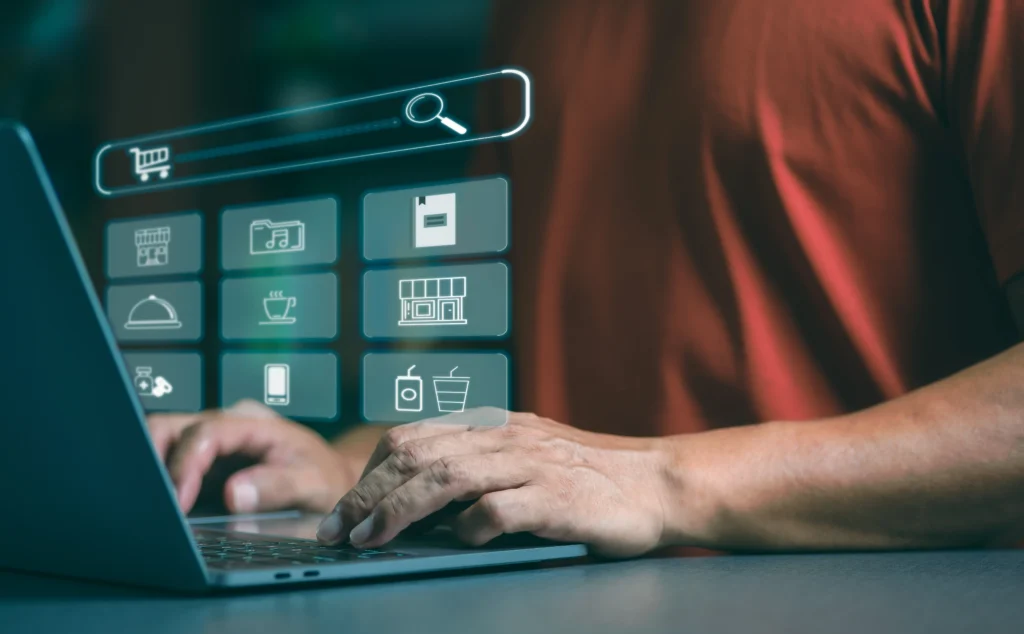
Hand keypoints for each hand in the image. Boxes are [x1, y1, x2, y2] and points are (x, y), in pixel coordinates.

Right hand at [148, 400, 357, 513]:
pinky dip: (159, 480)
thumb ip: (277, 487)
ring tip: (148, 505)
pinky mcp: (204, 460)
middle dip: (151, 459)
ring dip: (151, 469)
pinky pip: (171, 461)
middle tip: (149, 502)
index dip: (186, 465)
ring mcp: (212, 440)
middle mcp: (226, 423)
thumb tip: (234, 495)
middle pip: (170, 427)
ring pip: (163, 440)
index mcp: (252, 423)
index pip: (205, 432)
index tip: (179, 502)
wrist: (330, 476)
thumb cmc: (323, 477)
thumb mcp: (312, 483)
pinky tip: (157, 506)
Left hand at [316, 410, 669, 556]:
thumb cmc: (587, 480)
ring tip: (369, 540)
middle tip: (339, 531)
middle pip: (417, 455)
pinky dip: (469, 528)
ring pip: (446, 477)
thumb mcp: (525, 458)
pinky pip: (499, 510)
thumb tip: (416, 508)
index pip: (412, 439)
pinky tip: (456, 542)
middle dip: (367, 495)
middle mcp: (505, 438)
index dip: (369, 475)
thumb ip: (477, 470)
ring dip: (398, 510)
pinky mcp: (557, 499)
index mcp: (492, 427)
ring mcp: (531, 465)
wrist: (657, 483)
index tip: (344, 511)